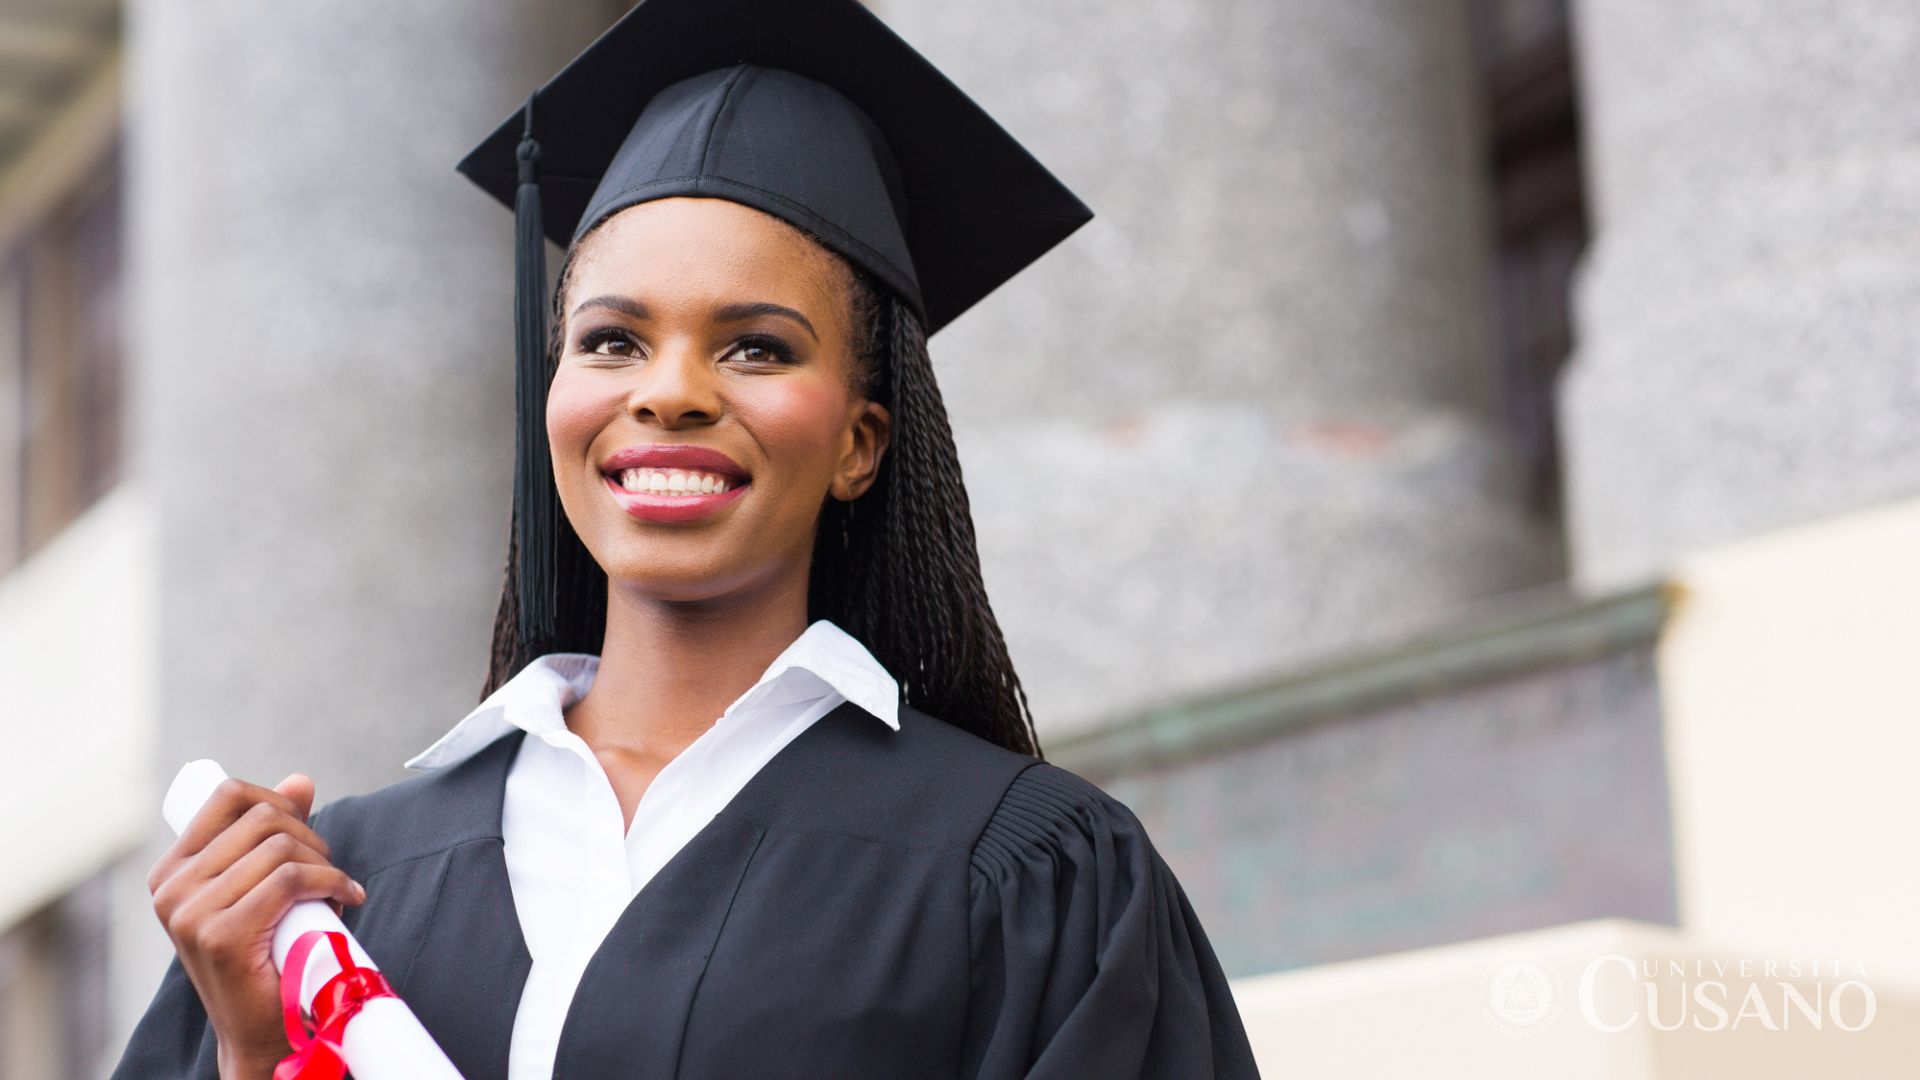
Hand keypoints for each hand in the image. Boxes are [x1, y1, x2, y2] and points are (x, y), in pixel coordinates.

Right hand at [146, 773, 365, 1077]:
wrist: (261, 1031)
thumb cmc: (265, 957)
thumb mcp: (262, 886)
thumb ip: (273, 834)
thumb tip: (301, 780)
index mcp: (173, 871)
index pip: (228, 795)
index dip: (277, 800)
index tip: (302, 831)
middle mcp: (172, 889)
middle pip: (263, 818)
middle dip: (309, 836)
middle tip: (326, 869)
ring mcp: (191, 913)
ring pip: (280, 848)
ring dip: (324, 863)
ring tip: (333, 889)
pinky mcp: (221, 935)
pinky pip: (291, 880)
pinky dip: (331, 882)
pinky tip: (347, 898)